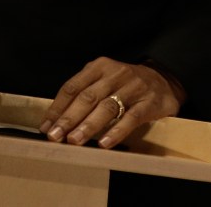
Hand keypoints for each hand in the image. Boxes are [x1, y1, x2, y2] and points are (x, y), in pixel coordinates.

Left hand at [39, 57, 186, 148]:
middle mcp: (115, 73)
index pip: (73, 87)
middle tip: (55, 137)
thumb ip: (84, 95)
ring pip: (107, 107)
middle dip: (68, 118)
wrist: (164, 80)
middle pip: (87, 97)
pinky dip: (116, 131)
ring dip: (88, 125)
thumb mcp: (103, 80)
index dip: (57, 107)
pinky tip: (104, 143)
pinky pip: (131, 118)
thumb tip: (56, 121)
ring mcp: (133, 87)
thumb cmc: (125, 84)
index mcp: (99, 66)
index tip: (46, 126)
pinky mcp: (150, 102)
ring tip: (74, 141)